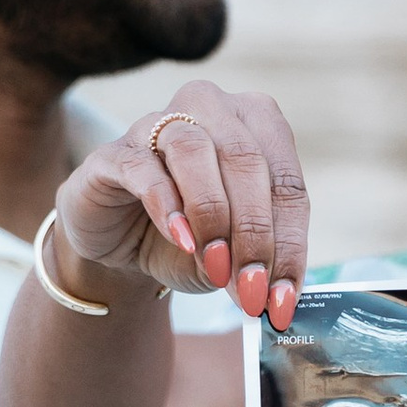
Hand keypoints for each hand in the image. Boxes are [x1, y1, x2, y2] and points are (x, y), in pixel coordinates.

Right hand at [49, 83, 308, 329]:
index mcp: (258, 124)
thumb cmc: (191, 240)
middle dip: (254, 232)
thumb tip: (277, 292)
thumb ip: (257, 262)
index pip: (287, 183)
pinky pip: (143, 168)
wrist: (123, 246)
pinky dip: (167, 206)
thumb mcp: (234, 255)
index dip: (290, 243)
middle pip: (246, 160)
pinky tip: (181, 240)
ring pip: (195, 151)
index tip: (283, 298)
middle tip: (252, 287)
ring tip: (217, 266)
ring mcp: (158, 123)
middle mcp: (211, 109)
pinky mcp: (116, 152)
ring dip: (212, 215)